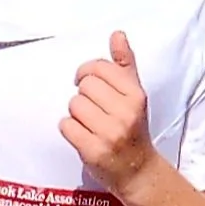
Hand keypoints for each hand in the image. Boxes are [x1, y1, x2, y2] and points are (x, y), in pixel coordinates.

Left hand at [59, 31, 153, 199]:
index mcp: (136, 95)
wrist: (138, 171)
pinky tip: (82, 135)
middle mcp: (125, 113)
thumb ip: (124, 64)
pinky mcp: (93, 151)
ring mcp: (110, 133)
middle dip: (83, 96)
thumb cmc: (132, 128)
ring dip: (76, 114)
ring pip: (73, 105)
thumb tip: (117, 34)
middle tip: (93, 109)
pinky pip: (66, 126)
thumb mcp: (134, 95)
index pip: (98, 68)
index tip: (87, 82)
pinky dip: (69, 129)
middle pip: (84, 86)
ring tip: (90, 124)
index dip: (86, 72)